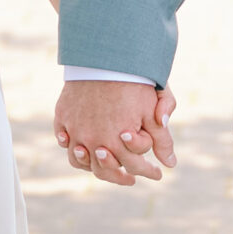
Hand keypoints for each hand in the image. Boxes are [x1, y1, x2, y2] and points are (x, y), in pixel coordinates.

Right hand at [54, 82, 176, 186]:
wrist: (106, 55)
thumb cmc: (134, 82)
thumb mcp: (154, 110)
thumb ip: (162, 139)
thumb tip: (170, 164)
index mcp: (118, 141)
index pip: (135, 167)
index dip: (149, 172)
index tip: (158, 173)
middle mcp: (93, 140)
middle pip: (104, 171)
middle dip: (120, 177)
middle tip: (131, 178)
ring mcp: (74, 129)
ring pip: (79, 160)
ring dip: (93, 166)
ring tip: (104, 164)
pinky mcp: (62, 116)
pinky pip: (63, 140)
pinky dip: (71, 146)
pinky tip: (82, 146)